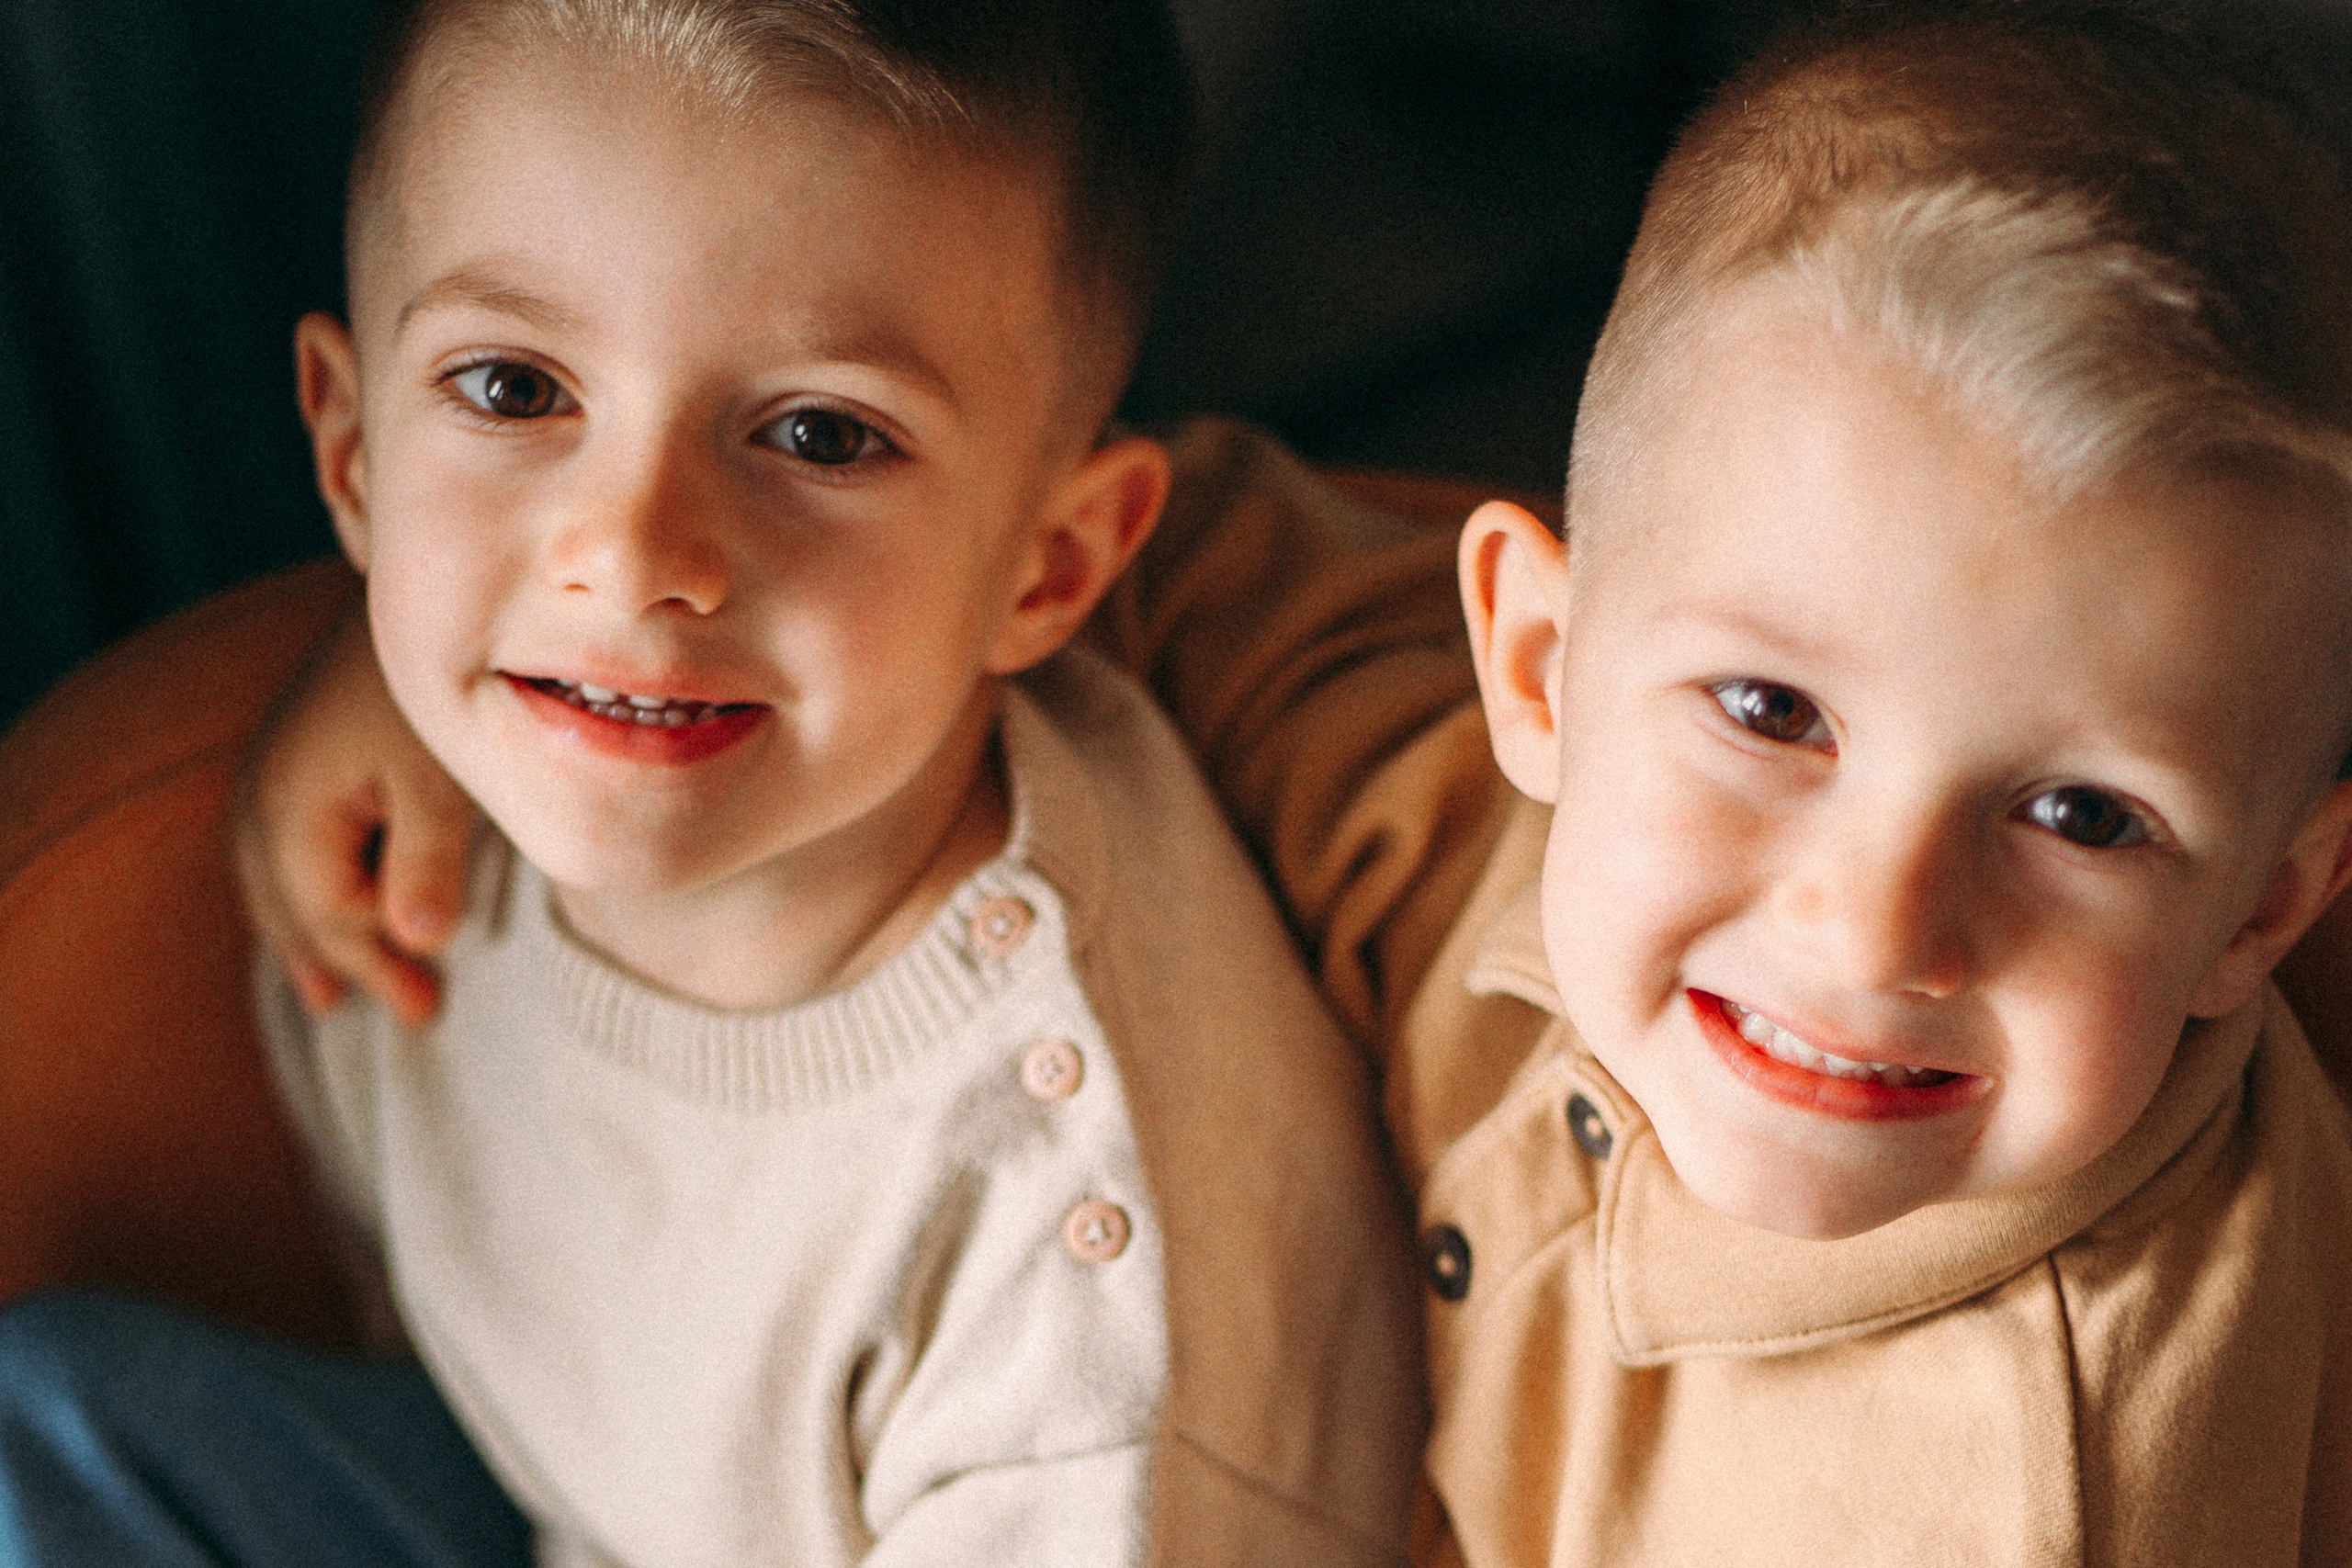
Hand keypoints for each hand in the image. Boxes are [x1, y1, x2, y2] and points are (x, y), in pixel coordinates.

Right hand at [235, 610, 479, 1026]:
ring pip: (275, 877)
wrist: (417, 590)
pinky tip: (326, 906)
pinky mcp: (293, 753)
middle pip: (293, 903)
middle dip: (343, 960)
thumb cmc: (430, 691)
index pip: (331, 914)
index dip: (379, 966)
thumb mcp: (442, 777)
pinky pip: (280, 845)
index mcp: (296, 805)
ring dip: (307, 933)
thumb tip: (417, 941)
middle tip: (412, 1014)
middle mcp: (266, 792)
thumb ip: (428, 858)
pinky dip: (300, 888)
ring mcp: (271, 770)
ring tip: (331, 991)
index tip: (431, 1008)